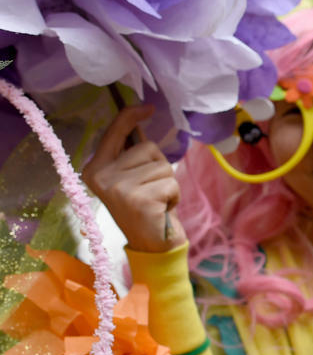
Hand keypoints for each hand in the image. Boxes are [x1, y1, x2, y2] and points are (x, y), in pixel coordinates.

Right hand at [82, 105, 186, 252]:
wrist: (153, 247)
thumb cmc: (146, 209)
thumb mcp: (131, 179)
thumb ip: (131, 155)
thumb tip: (139, 118)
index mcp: (94, 169)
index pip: (114, 132)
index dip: (130, 116)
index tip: (148, 108)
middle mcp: (101, 177)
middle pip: (147, 147)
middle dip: (159, 167)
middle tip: (152, 191)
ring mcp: (118, 189)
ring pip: (162, 166)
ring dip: (168, 183)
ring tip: (157, 201)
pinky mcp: (139, 200)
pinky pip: (171, 183)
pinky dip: (174, 196)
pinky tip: (162, 210)